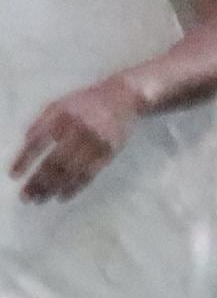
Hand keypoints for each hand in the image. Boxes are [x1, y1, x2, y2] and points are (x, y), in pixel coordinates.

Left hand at [13, 78, 139, 203]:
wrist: (122, 97)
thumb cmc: (84, 103)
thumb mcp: (59, 105)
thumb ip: (41, 123)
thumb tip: (26, 145)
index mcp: (60, 116)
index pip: (37, 141)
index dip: (24, 159)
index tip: (14, 175)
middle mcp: (78, 129)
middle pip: (54, 161)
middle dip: (38, 181)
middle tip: (26, 197)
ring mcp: (95, 142)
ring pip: (71, 170)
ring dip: (53, 188)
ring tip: (40, 200)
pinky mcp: (109, 152)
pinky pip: (90, 174)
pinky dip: (75, 187)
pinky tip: (63, 196)